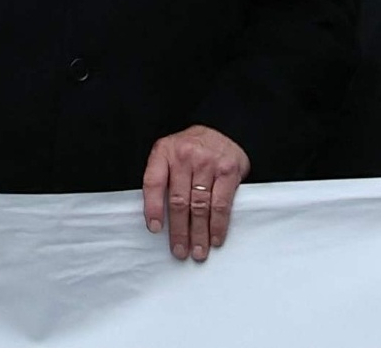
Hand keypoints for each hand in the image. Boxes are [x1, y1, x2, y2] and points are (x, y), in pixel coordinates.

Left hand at [140, 123, 252, 264]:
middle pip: (178, 201)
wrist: (224, 128)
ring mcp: (208, 163)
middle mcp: (185, 156)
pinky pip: (221, 204)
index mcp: (164, 151)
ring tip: (198, 252)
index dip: (152, 207)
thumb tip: (158, 218)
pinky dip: (218, 225)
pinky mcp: (228, 170)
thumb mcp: (170, 153)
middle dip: (179, 231)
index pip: (153, 182)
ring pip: (200, 206)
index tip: (154, 229)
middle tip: (180, 251)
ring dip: (199, 233)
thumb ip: (163, 178)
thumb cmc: (192, 148)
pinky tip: (215, 238)